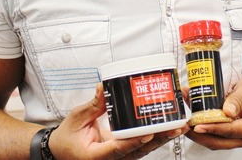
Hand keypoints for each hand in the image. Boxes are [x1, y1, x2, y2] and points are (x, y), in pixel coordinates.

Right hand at [50, 84, 188, 158]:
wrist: (62, 151)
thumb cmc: (68, 138)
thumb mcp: (77, 118)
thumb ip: (93, 105)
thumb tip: (103, 88)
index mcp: (97, 155)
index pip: (119, 149)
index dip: (135, 141)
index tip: (149, 133)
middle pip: (139, 150)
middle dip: (159, 139)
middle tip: (175, 126)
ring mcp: (119, 158)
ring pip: (144, 150)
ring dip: (162, 138)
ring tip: (179, 126)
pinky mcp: (124, 154)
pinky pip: (142, 147)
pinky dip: (156, 138)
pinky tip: (168, 129)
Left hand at [186, 75, 241, 149]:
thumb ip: (239, 98)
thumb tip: (227, 111)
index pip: (230, 131)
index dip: (212, 128)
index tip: (197, 125)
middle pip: (219, 141)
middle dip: (199, 134)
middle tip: (184, 124)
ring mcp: (239, 138)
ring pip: (214, 141)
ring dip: (198, 132)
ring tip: (185, 120)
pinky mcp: (232, 135)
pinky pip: (215, 135)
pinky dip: (203, 128)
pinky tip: (193, 118)